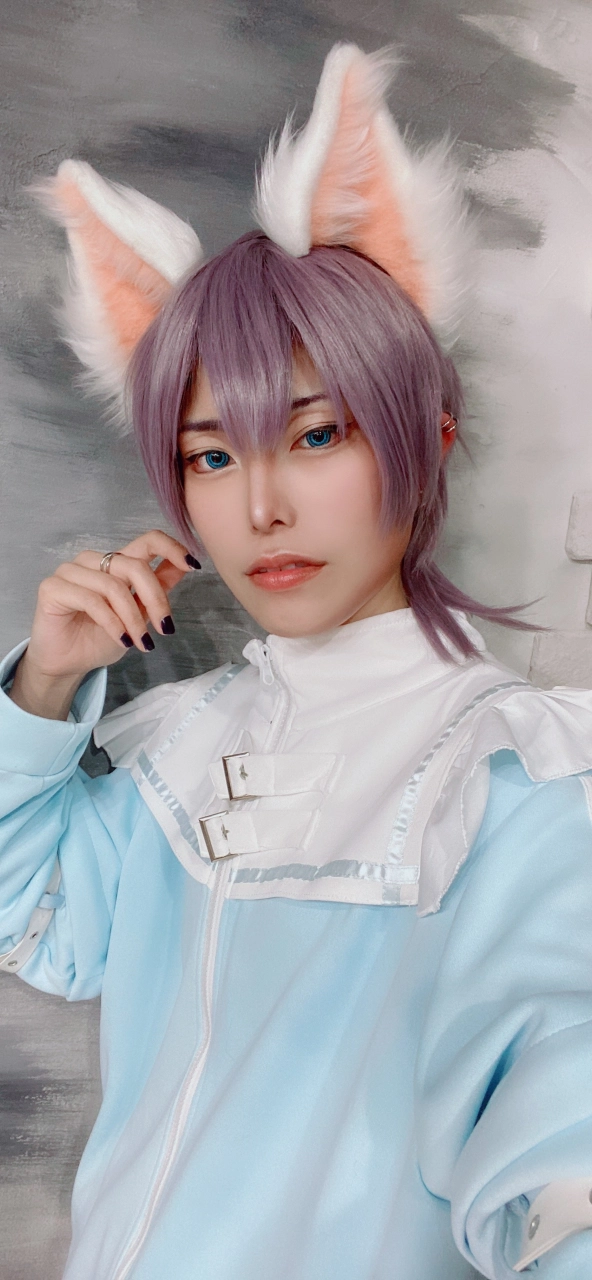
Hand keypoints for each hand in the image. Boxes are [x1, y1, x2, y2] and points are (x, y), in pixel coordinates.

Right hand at [9, 531, 199, 718]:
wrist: (68, 664)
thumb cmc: (99, 638)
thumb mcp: (139, 614)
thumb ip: (157, 588)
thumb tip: (186, 566)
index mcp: (115, 562)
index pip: (147, 540)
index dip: (172, 548)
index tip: (193, 566)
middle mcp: (93, 560)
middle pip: (134, 566)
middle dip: (156, 599)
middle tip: (165, 629)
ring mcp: (70, 571)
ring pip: (114, 586)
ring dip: (133, 619)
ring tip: (142, 642)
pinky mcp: (53, 588)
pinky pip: (92, 601)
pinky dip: (113, 624)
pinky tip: (123, 641)